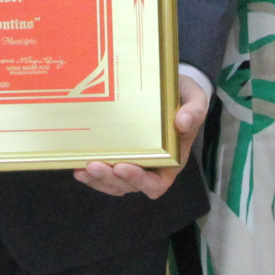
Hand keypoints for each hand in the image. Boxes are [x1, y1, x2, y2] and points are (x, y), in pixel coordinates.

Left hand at [75, 75, 208, 199]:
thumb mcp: (196, 100)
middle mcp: (151, 167)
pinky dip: (92, 173)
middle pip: (129, 186)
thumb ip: (195, 111)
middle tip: (93, 165)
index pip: (156, 184)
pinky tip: (77, 166)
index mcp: (171, 161)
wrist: (173, 88)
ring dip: (97, 180)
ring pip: (114, 183)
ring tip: (82, 169)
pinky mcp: (119, 153)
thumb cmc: (185, 97)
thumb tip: (183, 121)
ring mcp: (134, 162)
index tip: (122, 167)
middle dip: (109, 179)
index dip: (139, 181)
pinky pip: (105, 171)